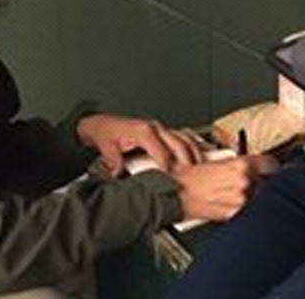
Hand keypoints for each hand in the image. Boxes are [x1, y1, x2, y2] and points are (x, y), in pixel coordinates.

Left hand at [77, 115, 204, 176]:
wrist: (100, 123)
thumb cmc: (104, 133)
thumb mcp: (105, 146)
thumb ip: (113, 160)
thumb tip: (119, 172)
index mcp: (143, 131)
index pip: (163, 153)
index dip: (170, 169)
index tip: (174, 181)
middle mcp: (155, 128)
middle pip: (180, 145)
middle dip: (189, 162)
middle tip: (194, 178)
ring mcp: (160, 128)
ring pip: (185, 138)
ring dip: (196, 152)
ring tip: (203, 168)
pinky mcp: (162, 131)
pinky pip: (184, 135)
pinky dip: (194, 144)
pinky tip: (202, 153)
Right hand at [172, 156, 279, 220]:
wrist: (175, 193)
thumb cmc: (191, 176)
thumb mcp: (217, 161)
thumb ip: (240, 164)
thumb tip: (255, 166)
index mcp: (241, 165)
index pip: (271, 164)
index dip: (272, 166)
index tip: (272, 168)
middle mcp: (244, 183)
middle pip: (268, 182)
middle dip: (263, 182)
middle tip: (252, 181)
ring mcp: (240, 201)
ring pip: (258, 197)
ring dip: (253, 195)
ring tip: (237, 192)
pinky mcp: (233, 215)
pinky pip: (246, 211)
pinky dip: (243, 207)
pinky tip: (232, 202)